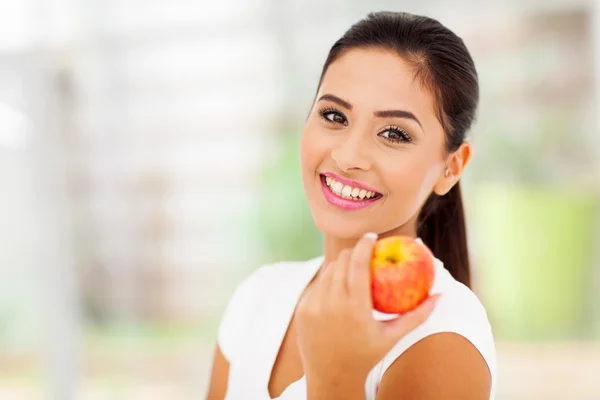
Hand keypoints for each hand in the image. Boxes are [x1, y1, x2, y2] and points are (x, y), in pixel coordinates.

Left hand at [295, 233, 439, 398]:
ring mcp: (314, 306)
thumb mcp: (392, 337)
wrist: (331, 377)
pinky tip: (338, 287)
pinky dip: (329, 282)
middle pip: (341, 261)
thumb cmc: (366, 355)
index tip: (372, 236)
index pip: (357, 263)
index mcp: (355, 308)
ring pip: (327, 271)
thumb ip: (417, 315)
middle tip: (364, 250)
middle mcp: (331, 304)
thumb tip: (440, 295)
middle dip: (353, 251)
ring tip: (352, 267)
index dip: (364, 244)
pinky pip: (317, 285)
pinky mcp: (303, 309)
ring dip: (340, 264)